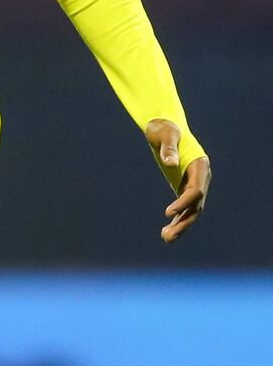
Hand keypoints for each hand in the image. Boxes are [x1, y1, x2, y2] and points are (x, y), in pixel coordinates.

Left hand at [149, 118, 209, 243]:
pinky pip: (184, 207)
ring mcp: (195, 183)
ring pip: (192, 210)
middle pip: (196, 205)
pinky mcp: (185, 186)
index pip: (196, 190)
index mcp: (200, 165)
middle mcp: (201, 177)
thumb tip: (170, 163)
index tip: (167, 213)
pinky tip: (167, 232)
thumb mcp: (165, 135)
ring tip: (166, 239)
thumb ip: (168, 148)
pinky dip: (177, 219)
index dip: (183, 202)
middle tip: (167, 236)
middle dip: (184, 222)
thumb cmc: (164, 128)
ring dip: (181, 225)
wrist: (164, 126)